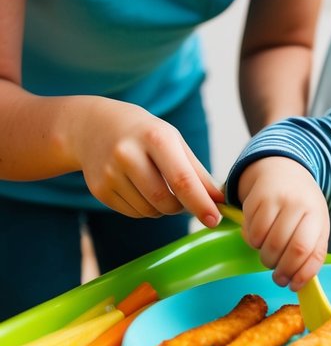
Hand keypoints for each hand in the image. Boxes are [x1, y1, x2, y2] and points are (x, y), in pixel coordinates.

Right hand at [71, 97, 223, 225]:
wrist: (95, 127)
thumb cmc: (145, 134)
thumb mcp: (173, 142)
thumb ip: (198, 172)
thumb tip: (221, 201)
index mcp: (155, 138)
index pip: (182, 179)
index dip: (200, 203)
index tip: (215, 219)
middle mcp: (128, 154)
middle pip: (164, 201)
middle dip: (181, 207)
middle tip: (185, 198)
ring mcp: (110, 173)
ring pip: (150, 211)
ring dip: (162, 208)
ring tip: (157, 185)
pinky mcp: (100, 190)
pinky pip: (134, 213)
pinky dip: (145, 208)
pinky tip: (139, 187)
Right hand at [237, 157, 329, 287]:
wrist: (283, 170)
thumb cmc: (302, 204)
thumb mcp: (316, 224)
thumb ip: (313, 252)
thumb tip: (299, 283)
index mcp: (317, 213)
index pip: (306, 249)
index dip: (298, 273)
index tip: (292, 285)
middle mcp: (297, 204)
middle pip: (284, 248)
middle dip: (280, 270)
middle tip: (278, 276)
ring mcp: (276, 199)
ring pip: (265, 243)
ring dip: (265, 258)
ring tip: (270, 256)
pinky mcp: (255, 198)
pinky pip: (251, 232)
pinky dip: (253, 243)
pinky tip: (259, 239)